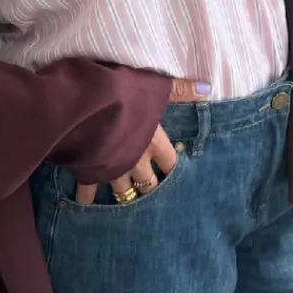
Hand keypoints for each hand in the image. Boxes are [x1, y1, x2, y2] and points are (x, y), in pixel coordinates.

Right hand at [75, 77, 208, 204]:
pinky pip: (87, 190)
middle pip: (148, 183)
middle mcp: (135, 160)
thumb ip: (179, 90)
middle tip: (149, 192)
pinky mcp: (89, 170)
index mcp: (152, 142)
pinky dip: (85, 197)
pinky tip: (84, 205)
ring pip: (121, 190)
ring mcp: (112, 169)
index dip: (171, 169)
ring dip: (123, 194)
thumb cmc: (120, 94)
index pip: (170, 162)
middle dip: (149, 188)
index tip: (173, 176)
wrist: (84, 107)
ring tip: (123, 201)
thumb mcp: (152, 87)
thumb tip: (208, 88)